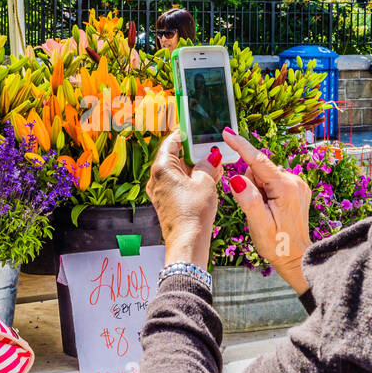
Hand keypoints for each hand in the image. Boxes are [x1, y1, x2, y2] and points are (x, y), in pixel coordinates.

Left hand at [145, 129, 222, 267]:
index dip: (185, 134)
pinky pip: (179, 185)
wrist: (187, 243)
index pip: (171, 142)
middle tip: (211, 150)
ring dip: (196, 168)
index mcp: (161, 168)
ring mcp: (160, 192)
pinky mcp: (166, 203)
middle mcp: (156, 179)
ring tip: (215, 166)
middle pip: (174, 157)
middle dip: (194, 153)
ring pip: (179, 173)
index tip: (196, 129)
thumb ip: (208, 165)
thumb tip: (211, 156)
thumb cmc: (193, 213)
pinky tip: (209, 180)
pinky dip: (192, 181)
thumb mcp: (205, 183)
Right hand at [221, 129, 312, 294]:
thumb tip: (236, 178)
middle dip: (251, 184)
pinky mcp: (297, 188)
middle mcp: (294, 181)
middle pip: (259, 169)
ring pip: (265, 175)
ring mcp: (297, 184)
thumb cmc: (277, 244)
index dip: (240, 146)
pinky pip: (273, 181)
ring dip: (258, 189)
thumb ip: (248, 200)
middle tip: (256, 208)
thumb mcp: (258, 225)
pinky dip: (266, 191)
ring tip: (265, 211)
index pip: (258, 161)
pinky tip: (271, 209)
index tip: (227, 132)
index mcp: (285, 188)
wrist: (297, 257)